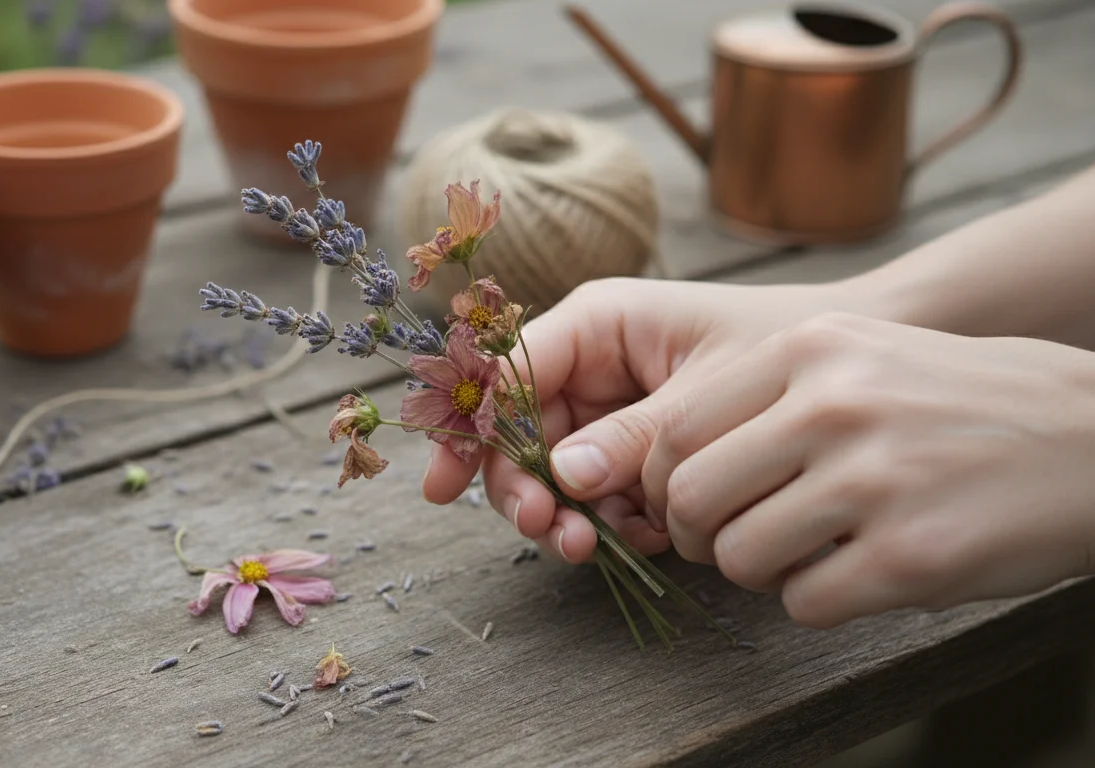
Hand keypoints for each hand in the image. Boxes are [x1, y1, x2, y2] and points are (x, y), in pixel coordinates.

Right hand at [421, 276, 868, 561]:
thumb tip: (564, 476)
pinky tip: (645, 536)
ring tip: (593, 548)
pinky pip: (599, 497)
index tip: (443, 485)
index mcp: (597, 325)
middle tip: (550, 532)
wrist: (854, 366)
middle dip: (524, 488)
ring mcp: (610, 414)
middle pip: (519, 433)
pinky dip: (612, 525)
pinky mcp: (634, 455)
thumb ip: (637, 434)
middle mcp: (591, 368)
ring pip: (553, 474)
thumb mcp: (709, 391)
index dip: (466, 427)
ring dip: (567, 516)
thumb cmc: (782, 350)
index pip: (504, 372)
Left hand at [644, 313, 1094, 626]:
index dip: (663, 481)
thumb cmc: (960, 402)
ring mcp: (873, 480)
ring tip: (801, 556)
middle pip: (690, 495)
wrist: (1093, 438)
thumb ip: (767, 394)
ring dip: (755, 572)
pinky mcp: (910, 555)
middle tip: (729, 541)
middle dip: (696, 534)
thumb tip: (665, 462)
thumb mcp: (861, 356)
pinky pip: (803, 603)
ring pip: (738, 556)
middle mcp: (833, 405)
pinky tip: (855, 575)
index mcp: (810, 349)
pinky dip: (814, 602)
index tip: (691, 500)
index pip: (675, 429)